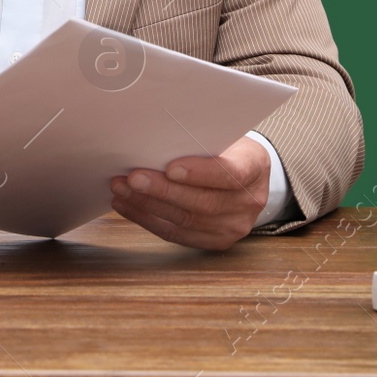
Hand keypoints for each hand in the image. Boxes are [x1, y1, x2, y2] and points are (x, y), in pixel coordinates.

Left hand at [108, 135, 270, 250]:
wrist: (245, 177)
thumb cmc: (225, 149)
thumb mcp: (222, 135)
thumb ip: (198, 138)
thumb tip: (154, 134)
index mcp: (254, 167)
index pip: (230, 173)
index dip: (199, 173)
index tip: (170, 168)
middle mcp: (249, 202)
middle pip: (203, 202)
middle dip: (162, 190)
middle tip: (132, 178)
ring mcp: (233, 226)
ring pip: (185, 221)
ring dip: (148, 205)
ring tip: (121, 190)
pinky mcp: (215, 241)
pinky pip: (177, 235)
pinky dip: (148, 220)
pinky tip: (127, 206)